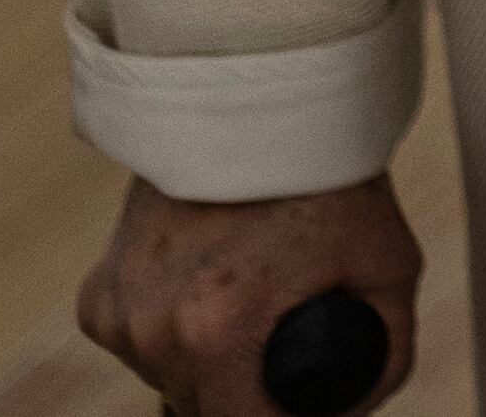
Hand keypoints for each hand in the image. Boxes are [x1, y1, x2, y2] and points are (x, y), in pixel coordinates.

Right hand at [76, 174, 421, 416]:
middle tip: (284, 338)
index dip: (280, 416)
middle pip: (204, 407)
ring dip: (206, 362)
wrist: (254, 100)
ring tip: (249, 304)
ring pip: (169, 377)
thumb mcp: (386, 263)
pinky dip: (170, 331)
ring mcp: (118, 313)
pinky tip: (208, 291)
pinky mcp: (96, 294)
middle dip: (247, 389)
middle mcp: (153, 331)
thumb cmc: (324, 175)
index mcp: (217, 334)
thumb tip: (363, 401)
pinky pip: (138, 343)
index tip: (303, 392)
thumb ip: (389, 348)